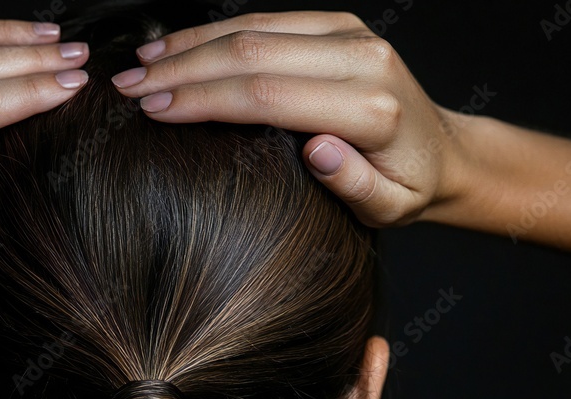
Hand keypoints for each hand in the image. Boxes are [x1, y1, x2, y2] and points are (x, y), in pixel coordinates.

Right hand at [109, 11, 466, 227]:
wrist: (444, 151)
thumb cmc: (409, 186)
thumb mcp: (389, 207)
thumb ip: (355, 185)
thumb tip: (315, 150)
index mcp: (370, 108)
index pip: (267, 94)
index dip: (203, 99)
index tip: (152, 108)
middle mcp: (362, 58)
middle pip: (252, 53)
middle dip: (181, 69)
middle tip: (126, 87)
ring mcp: (349, 34)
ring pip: (253, 28)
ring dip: (189, 45)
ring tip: (138, 64)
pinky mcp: (339, 24)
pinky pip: (267, 19)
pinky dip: (216, 32)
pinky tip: (176, 46)